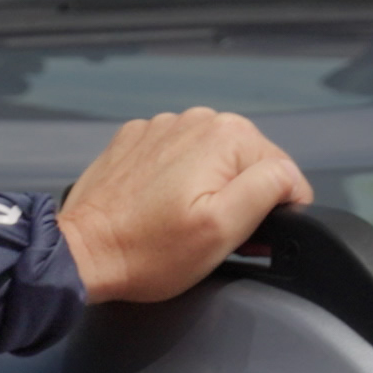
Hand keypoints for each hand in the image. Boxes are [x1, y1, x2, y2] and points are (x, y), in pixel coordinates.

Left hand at [55, 107, 313, 304]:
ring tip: (180, 223)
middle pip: (246, 163)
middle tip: (210, 236)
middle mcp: (195, 119)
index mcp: (225, 135)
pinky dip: (176, 182)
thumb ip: (269, 190)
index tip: (246, 238)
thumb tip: (289, 177)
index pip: (281, 171)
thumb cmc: (148, 251)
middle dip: (239, 200)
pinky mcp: (136, 141)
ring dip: (207, 190)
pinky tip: (157, 208)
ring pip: (212, 161)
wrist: (83, 252)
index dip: (273, 212)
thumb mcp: (224, 229)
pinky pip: (176, 159)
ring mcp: (161, 127)